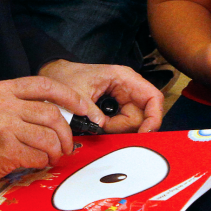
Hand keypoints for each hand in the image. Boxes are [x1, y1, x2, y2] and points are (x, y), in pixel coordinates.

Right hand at [0, 76, 94, 196]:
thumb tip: (58, 112)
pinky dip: (43, 163)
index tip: (83, 107)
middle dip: (66, 133)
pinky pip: (39, 157)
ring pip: (49, 138)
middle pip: (53, 115)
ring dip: (57, 151)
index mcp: (2, 90)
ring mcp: (4, 127)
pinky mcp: (6, 150)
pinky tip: (35, 163)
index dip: (70, 96)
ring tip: (51, 156)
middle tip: (66, 145)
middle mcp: (4, 105)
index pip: (45, 86)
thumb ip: (20, 103)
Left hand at [39, 59, 163, 133]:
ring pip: (134, 122)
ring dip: (118, 128)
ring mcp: (125, 98)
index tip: (144, 133)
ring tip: (98, 121)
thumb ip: (90, 110)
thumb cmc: (67, 77)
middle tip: (104, 125)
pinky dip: (114, 128)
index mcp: (124, 78)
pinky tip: (101, 123)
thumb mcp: (76, 93)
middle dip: (125, 126)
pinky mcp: (118, 108)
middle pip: (143, 115)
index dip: (154, 118)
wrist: (57, 77)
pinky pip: (123, 123)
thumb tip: (103, 126)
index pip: (153, 98)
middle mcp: (129, 88)